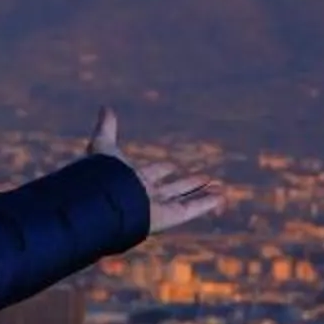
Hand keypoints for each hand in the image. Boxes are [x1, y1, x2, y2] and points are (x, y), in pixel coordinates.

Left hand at [89, 106, 224, 232]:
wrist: (104, 202)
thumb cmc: (103, 176)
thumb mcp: (104, 145)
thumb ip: (106, 128)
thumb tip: (105, 107)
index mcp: (133, 180)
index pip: (153, 173)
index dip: (162, 169)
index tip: (172, 166)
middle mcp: (148, 195)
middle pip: (173, 188)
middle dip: (187, 183)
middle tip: (204, 177)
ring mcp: (160, 207)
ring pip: (186, 199)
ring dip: (202, 194)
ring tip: (219, 188)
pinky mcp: (170, 217)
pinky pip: (192, 209)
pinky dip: (206, 204)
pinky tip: (221, 197)